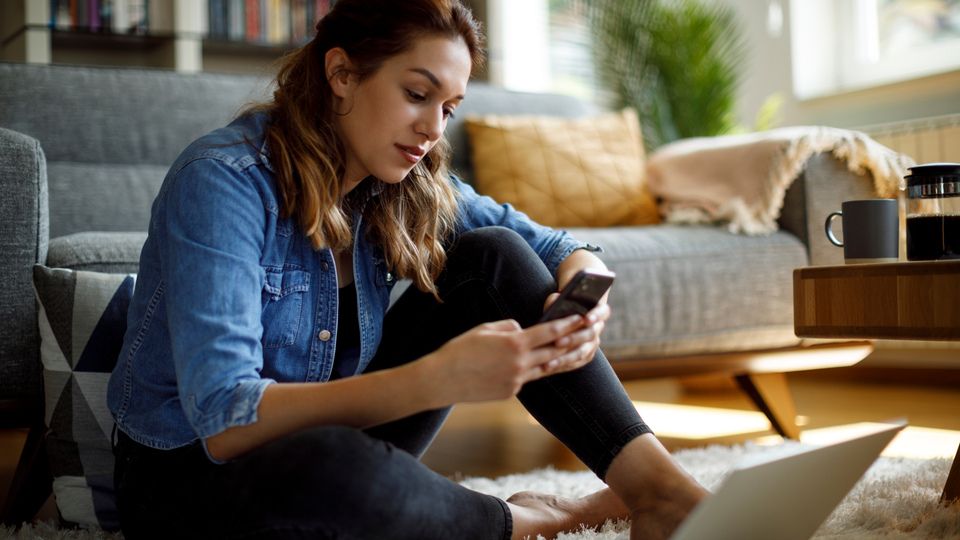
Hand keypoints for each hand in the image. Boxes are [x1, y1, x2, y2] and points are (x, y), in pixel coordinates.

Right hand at [423, 315, 594, 403]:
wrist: (442, 380)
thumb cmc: (460, 350)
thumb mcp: (485, 329)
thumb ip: (508, 327)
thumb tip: (522, 329)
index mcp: (514, 344)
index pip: (549, 332)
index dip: (568, 325)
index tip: (582, 318)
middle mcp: (520, 364)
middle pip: (554, 351)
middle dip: (574, 341)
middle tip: (591, 334)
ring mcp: (517, 381)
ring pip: (544, 367)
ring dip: (559, 358)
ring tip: (574, 350)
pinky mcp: (511, 393)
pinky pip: (526, 378)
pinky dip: (530, 370)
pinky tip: (534, 364)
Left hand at [541, 290, 610, 370]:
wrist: (564, 315)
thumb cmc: (562, 302)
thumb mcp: (559, 297)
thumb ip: (558, 298)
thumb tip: (555, 302)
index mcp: (598, 310)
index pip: (603, 312)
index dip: (596, 316)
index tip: (586, 318)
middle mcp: (598, 328)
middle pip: (590, 335)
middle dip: (574, 339)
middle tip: (558, 342)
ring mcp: (593, 343)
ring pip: (582, 352)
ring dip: (566, 357)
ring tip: (549, 361)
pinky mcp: (586, 356)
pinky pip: (576, 363)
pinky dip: (562, 365)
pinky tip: (547, 367)